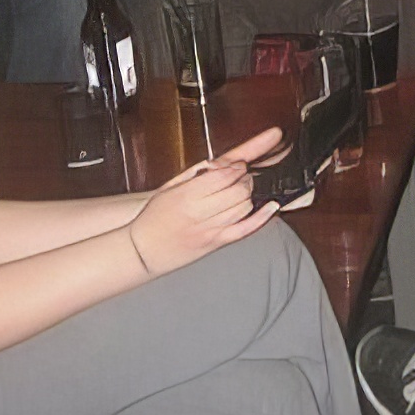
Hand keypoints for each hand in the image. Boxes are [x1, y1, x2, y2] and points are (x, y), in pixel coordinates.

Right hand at [129, 127, 281, 276]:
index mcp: (186, 195)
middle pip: (238, 190)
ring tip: (242, 190)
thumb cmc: (153, 217)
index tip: (236, 165)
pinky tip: (271, 206)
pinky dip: (262, 217)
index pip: (223, 175)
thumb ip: (195, 175)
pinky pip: (245, 230)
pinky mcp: (216, 243)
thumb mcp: (169, 188)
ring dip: (249, 194)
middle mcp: (199, 212)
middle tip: (240, 177)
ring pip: (244, 207)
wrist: (142, 250)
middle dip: (244, 179)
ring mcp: (210, 229)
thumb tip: (220, 164)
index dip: (235, 167)